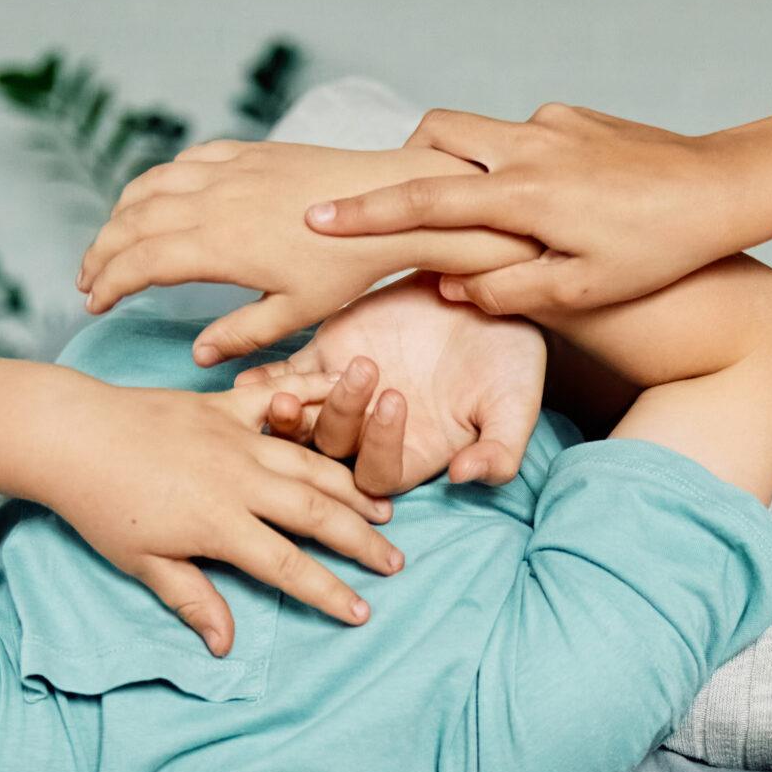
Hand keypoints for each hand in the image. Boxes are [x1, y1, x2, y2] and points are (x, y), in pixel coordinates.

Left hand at [50, 371, 404, 656]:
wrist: (68, 433)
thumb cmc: (98, 505)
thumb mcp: (142, 563)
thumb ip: (193, 600)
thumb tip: (226, 646)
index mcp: (219, 524)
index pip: (288, 566)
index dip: (329, 592)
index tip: (362, 612)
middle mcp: (238, 480)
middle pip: (316, 513)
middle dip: (360, 541)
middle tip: (396, 561)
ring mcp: (235, 438)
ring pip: (309, 462)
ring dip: (351, 486)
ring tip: (382, 507)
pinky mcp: (222, 407)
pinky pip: (278, 402)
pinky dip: (315, 401)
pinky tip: (346, 404)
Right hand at [73, 140, 539, 365]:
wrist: (388, 203)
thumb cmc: (347, 264)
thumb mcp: (296, 313)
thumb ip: (241, 334)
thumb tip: (200, 355)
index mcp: (216, 246)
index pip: (140, 263)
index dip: (109, 283)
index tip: (93, 302)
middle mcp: (211, 201)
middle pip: (132, 222)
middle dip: (102, 251)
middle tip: (87, 279)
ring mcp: (227, 171)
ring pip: (151, 186)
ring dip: (121, 214)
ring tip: (110, 242)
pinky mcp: (246, 152)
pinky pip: (185, 160)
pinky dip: (158, 180)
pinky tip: (154, 197)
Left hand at [243, 275, 544, 491]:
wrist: (487, 295)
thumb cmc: (509, 358)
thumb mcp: (515, 406)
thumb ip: (498, 451)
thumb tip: (464, 477)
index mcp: (413, 455)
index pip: (378, 473)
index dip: (379, 446)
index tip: (398, 398)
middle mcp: (372, 433)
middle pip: (333, 450)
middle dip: (334, 421)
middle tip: (355, 378)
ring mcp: (343, 394)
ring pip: (303, 420)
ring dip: (291, 411)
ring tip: (289, 393)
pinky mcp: (325, 352)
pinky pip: (286, 374)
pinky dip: (267, 380)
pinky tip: (257, 377)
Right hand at [306, 105, 756, 317]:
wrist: (722, 189)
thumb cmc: (658, 252)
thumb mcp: (582, 292)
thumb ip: (509, 290)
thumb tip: (453, 287)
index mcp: (523, 195)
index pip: (423, 200)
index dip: (364, 214)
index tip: (315, 219)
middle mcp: (528, 146)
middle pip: (435, 136)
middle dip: (408, 166)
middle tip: (410, 210)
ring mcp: (550, 124)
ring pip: (475, 130)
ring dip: (463, 166)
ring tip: (487, 217)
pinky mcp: (573, 117)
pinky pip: (521, 136)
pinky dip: (513, 165)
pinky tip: (552, 204)